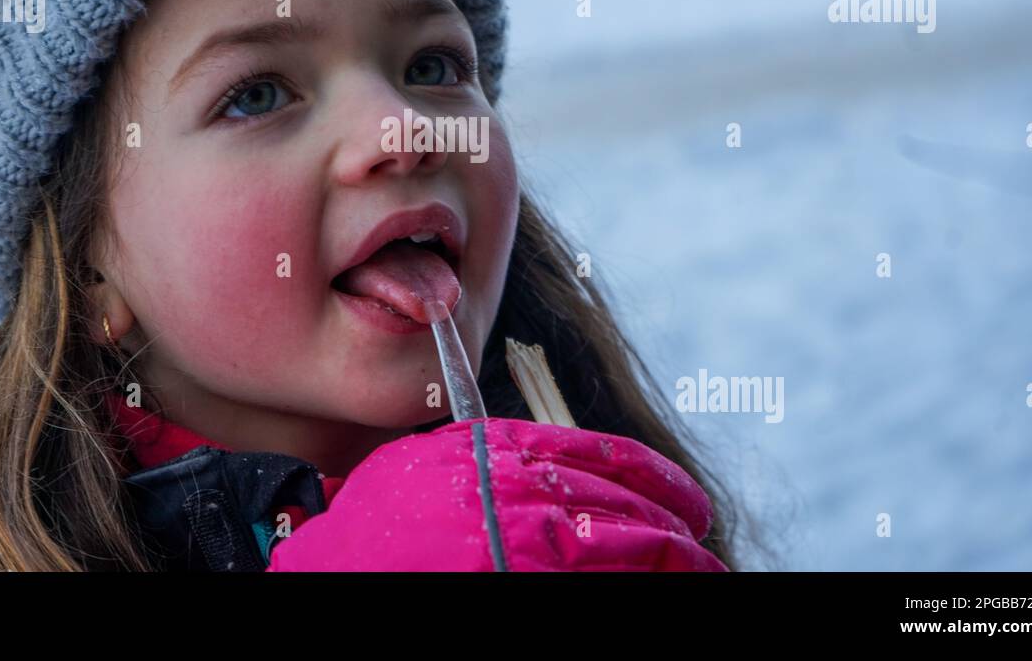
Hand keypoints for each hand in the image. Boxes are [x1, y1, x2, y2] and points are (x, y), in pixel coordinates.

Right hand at [266, 417, 726, 570]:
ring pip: (629, 544)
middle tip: (699, 540)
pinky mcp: (526, 573)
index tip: (684, 498)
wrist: (332, 571)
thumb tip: (556, 476)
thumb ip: (490, 459)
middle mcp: (519, 487)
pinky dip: (643, 578)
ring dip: (673, 557)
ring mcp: (526, 538)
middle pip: (625, 502)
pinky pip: (602, 576)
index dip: (655, 478)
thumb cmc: (376, 530)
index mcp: (496, 448)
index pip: (601, 453)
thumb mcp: (433, 468)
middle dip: (672, 525)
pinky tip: (669, 582)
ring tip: (699, 568)